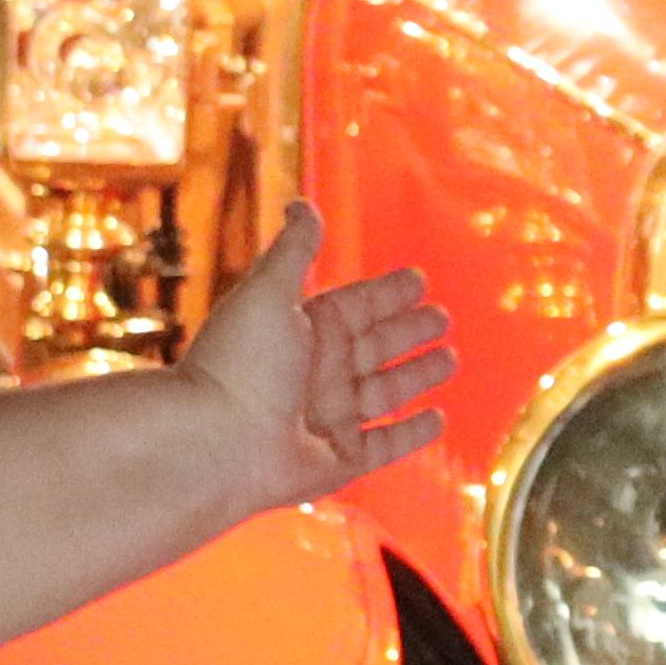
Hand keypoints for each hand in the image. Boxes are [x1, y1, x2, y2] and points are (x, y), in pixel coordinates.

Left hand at [176, 204, 454, 516]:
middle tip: (443, 318)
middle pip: (375, 346)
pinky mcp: (340, 460)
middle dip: (409, 332)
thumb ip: (293, 250)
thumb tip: (303, 204)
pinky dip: (412, 433)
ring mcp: (329, 418)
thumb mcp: (267, 293)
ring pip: (386, 392)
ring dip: (418, 375)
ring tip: (450, 359)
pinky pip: (386, 444)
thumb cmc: (240, 364)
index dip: (386, 293)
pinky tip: (437, 418)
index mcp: (303, 331)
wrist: (215, 443)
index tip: (418, 280)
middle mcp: (317, 373)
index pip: (356, 305)